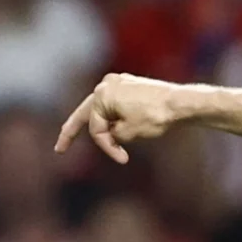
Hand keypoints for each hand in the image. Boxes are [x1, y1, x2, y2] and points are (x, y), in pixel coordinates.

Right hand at [55, 73, 182, 164]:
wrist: (182, 103)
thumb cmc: (156, 116)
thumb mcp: (129, 132)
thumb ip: (114, 135)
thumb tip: (113, 133)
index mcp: (102, 94)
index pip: (95, 128)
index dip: (106, 145)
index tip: (122, 158)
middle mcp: (107, 84)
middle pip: (86, 113)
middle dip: (72, 132)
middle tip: (59, 148)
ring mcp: (119, 82)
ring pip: (103, 110)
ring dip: (104, 127)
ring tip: (102, 139)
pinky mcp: (131, 86)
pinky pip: (116, 104)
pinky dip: (115, 118)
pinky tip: (117, 127)